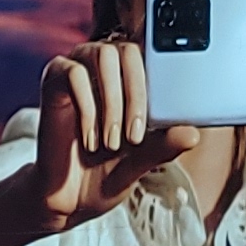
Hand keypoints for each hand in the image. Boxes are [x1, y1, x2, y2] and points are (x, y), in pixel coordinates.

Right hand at [25, 39, 197, 235]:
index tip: (167, 109)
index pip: (153, 53)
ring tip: (112, 141)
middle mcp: (105, 67)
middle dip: (137, 94)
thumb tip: (193, 133)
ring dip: (113, 101)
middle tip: (135, 137)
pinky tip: (91, 138)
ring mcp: (78, 70)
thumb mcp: (143, 160)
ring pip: (104, 55)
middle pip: (129, 50)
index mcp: (131, 78)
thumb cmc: (108, 170)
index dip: (162, 69)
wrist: (70, 196)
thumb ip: (164, 145)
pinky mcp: (53, 81)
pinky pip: (73, 73)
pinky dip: (88, 109)